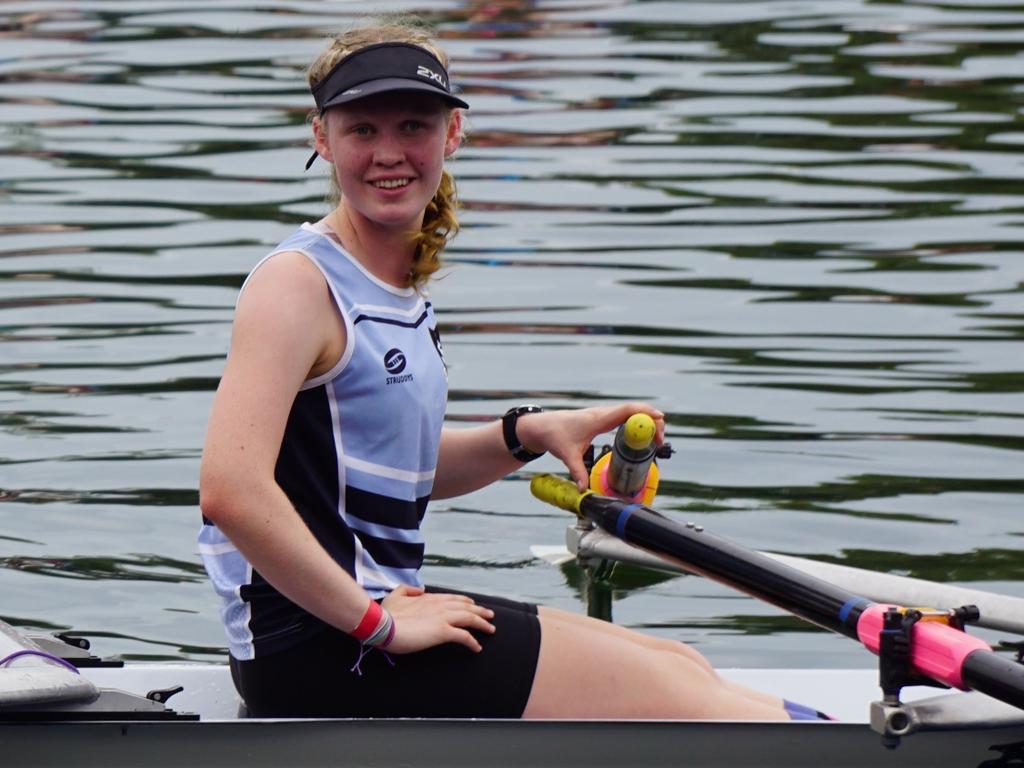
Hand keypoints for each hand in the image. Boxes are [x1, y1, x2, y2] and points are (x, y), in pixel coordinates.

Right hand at [380, 585, 495, 653]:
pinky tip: (477, 647)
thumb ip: (408, 589)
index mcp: (429, 598)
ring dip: (482, 624)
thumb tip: (420, 589)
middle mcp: (440, 605)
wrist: (383, 625)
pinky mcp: (443, 632)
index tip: (473, 605)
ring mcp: (443, 617)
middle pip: (466, 607)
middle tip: (490, 615)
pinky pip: (464, 636)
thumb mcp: (396, 594)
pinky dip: (473, 642)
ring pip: (469, 619)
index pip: (453, 598)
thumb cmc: (387, 613)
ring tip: (490, 629)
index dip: (465, 602)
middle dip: (480, 611)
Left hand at [515, 403, 664, 490]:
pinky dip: (637, 423)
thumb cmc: (554, 435)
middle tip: (660, 439)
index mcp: (597, 419)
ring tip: (656, 439)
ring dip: (645, 422)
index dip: (645, 413)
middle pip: (634, 410)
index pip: (626, 410)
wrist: (542, 426)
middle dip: (651, 421)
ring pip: (631, 412)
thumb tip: (584, 489)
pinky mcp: (602, 419)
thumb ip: (577, 471)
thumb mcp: (566, 455)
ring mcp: (603, 415)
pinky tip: (642, 435)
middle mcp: (603, 414)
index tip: (660, 420)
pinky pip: (625, 417)